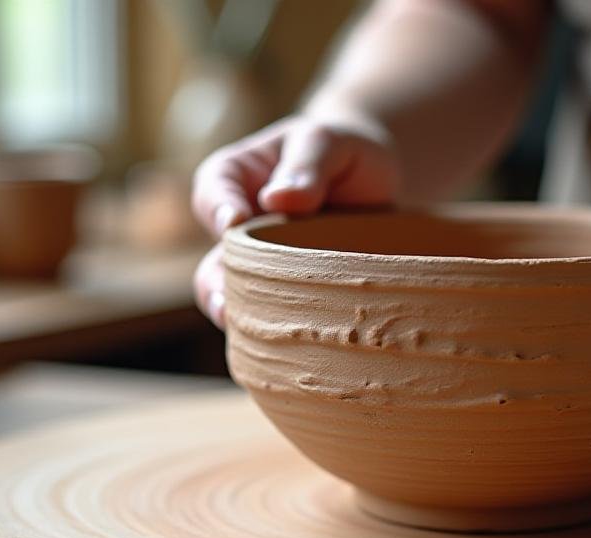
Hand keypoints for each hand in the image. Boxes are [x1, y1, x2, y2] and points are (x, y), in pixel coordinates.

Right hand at [191, 114, 400, 326]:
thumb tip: (280, 200)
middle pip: (215, 257)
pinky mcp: (289, 291)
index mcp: (235, 177)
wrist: (376, 180)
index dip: (219, 208)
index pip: (214, 191)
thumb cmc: (343, 151)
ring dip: (240, 314)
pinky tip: (292, 344)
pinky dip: (279, 329)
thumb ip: (308, 165)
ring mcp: (261, 264)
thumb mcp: (328, 141)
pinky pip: (274, 314)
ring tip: (248, 330)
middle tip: (224, 301)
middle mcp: (239, 227)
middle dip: (217, 283)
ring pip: (237, 295)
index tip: (233, 222)